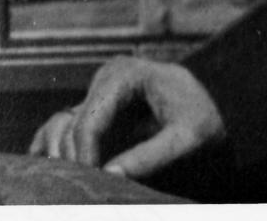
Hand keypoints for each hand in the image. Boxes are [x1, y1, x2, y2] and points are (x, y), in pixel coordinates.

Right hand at [28, 57, 224, 179]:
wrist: (212, 109)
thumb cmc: (203, 119)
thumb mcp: (187, 138)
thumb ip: (150, 156)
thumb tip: (109, 175)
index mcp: (127, 74)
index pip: (89, 121)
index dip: (84, 157)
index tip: (93, 184)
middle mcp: (106, 79)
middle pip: (69, 126)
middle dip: (72, 162)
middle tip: (83, 193)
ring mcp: (97, 93)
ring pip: (58, 129)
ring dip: (59, 159)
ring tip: (72, 188)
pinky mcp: (94, 110)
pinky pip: (59, 131)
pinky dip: (53, 153)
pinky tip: (56, 178)